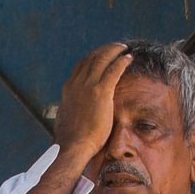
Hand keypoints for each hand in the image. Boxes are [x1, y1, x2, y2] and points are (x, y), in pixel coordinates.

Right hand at [53, 43, 129, 166]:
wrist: (74, 146)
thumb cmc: (71, 139)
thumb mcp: (65, 119)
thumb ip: (69, 110)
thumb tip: (68, 113)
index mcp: (68, 89)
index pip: (81, 65)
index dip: (93, 58)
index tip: (102, 55)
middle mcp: (76, 83)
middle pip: (91, 58)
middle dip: (104, 50)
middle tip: (115, 47)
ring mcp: (88, 86)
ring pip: (102, 59)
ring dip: (114, 50)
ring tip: (123, 48)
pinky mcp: (101, 92)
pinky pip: (114, 70)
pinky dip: (121, 61)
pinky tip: (129, 58)